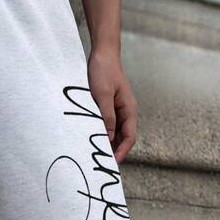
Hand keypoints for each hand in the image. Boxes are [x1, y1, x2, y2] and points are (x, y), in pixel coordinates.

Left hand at [87, 48, 137, 163]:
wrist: (101, 53)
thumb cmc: (103, 71)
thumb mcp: (102, 95)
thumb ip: (106, 116)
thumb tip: (108, 139)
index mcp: (129, 110)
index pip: (129, 137)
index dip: (122, 152)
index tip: (112, 164)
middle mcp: (125, 113)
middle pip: (122, 139)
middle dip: (114, 152)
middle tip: (101, 165)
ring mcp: (116, 111)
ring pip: (114, 134)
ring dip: (106, 145)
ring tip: (94, 156)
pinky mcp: (107, 108)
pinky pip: (105, 126)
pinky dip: (100, 135)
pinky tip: (90, 141)